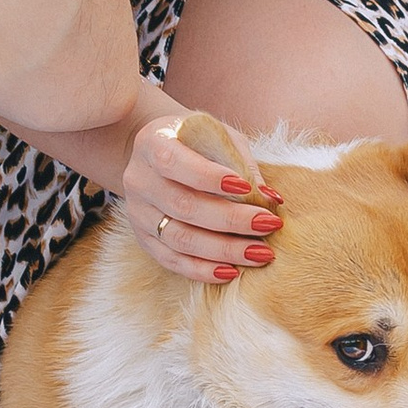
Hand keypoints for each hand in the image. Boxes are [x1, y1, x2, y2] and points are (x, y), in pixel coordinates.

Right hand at [121, 113, 284, 288]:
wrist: (157, 156)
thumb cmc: (196, 142)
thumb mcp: (217, 136)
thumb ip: (241, 162)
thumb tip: (270, 198)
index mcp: (152, 143)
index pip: (174, 162)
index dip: (209, 178)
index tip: (246, 189)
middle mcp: (139, 179)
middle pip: (183, 206)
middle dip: (231, 219)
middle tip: (269, 224)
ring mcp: (138, 212)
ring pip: (180, 238)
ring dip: (224, 250)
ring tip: (260, 252)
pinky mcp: (143, 238)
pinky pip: (172, 260)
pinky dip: (203, 270)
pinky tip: (232, 271)